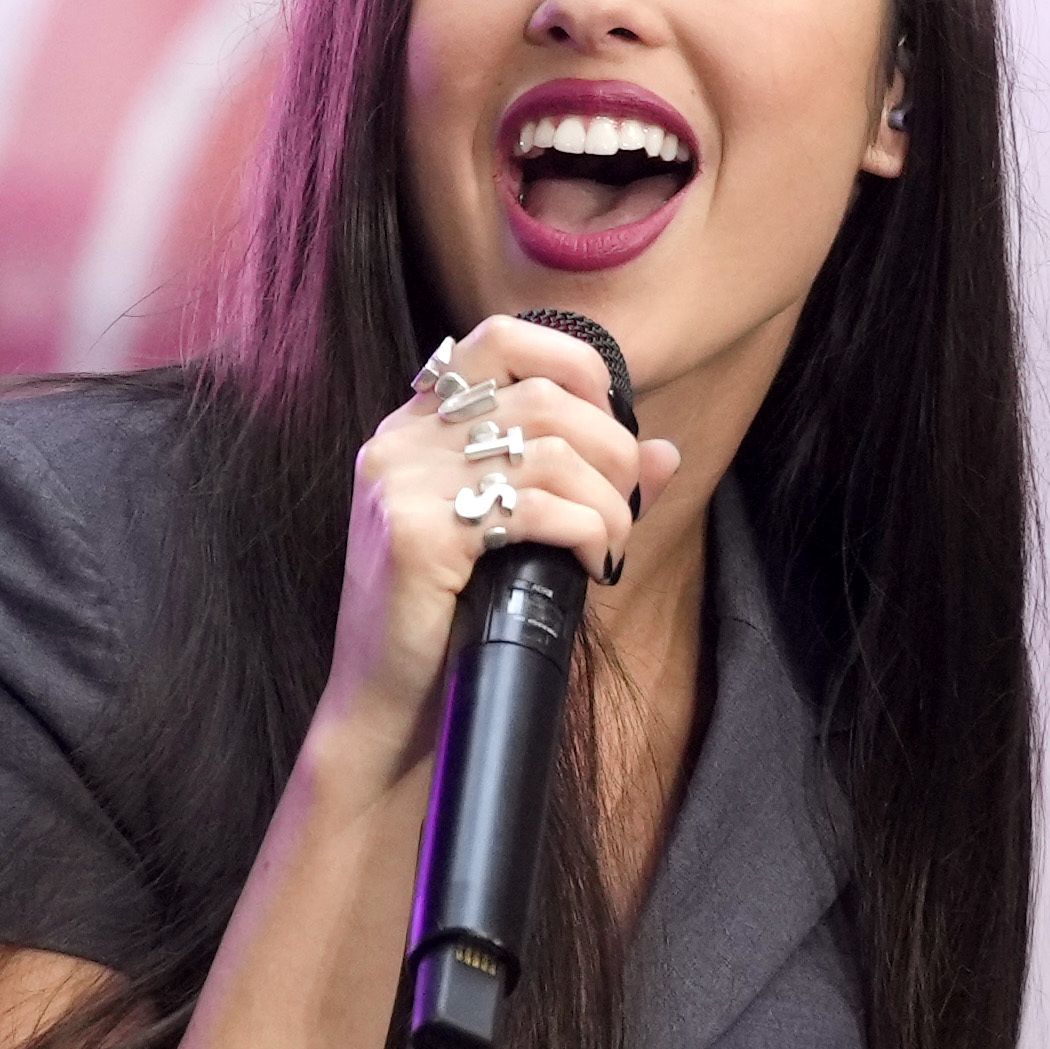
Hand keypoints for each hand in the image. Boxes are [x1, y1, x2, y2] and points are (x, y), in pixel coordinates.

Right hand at [316, 315, 679, 769]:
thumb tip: (665, 451)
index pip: (499, 338)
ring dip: (608, 501)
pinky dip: (588, 530)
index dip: (573, 364)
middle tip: (625, 506)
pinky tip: (594, 563)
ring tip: (612, 544)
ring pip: (549, 451)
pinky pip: (535, 506)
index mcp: (414, 429)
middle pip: (542, 397)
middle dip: (612, 450)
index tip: (611, 420)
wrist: (384, 710)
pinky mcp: (416, 534)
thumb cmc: (448, 626)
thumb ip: (581, 485)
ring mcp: (401, 484)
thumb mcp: (515, 539)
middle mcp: (399, 442)